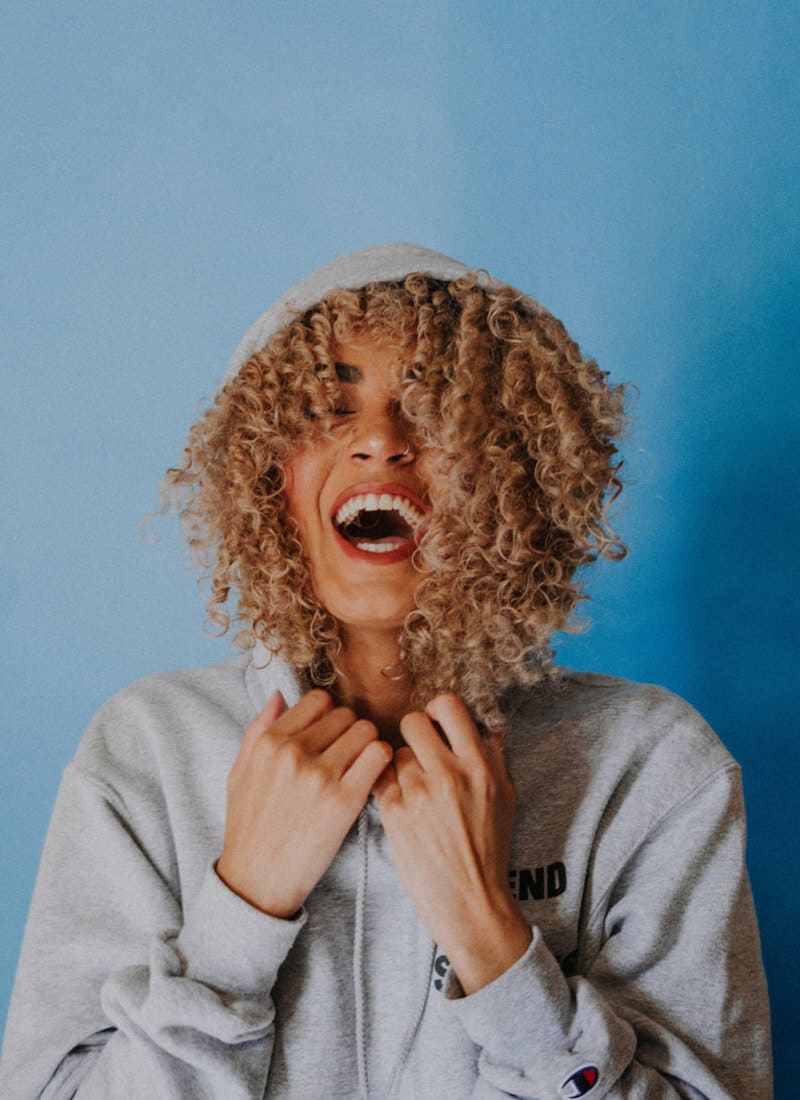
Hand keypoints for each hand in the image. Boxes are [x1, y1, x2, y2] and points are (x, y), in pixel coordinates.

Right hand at [217, 689, 391, 917]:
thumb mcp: (239, 773)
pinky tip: (372, 778)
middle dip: (350, 731)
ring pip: (366, 730)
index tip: (330, 736)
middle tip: (347, 756)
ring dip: (368, 745)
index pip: (318, 700)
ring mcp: (320, 775)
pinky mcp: (345, 801)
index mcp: (270, 742)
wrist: (257, 881)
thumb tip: (279, 695)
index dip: (328, 715)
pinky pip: (379, 756)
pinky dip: (382, 762)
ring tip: (360, 767)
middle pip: (346, 715)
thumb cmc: (248, 828)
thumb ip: (257, 730)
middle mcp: (294, 752)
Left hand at [373, 693, 531, 993]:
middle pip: (413, 722)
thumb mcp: (504, 798)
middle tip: (419, 752)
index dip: (438, 709)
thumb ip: (493, 757)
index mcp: (479, 767)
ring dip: (401, 766)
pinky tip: (400, 802)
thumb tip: (486, 725)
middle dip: (414, 734)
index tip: (436, 722)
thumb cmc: (489, 850)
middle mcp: (448, 775)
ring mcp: (418, 794)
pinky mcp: (393, 813)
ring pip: (394, 753)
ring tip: (414, 789)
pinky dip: (387, 785)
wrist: (469, 902)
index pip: (449, 706)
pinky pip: (380, 778)